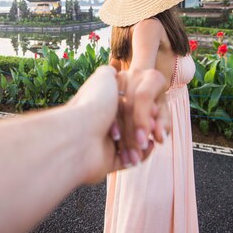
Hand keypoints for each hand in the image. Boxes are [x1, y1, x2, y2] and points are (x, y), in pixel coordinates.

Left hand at [68, 66, 168, 183]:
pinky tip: (148, 147)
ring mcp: (108, 142)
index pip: (132, 104)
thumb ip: (111, 72)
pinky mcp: (110, 160)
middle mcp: (105, 122)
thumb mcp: (104, 77)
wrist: (79, 136)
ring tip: (151, 137)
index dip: (145, 106)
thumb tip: (114, 71)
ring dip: (145, 139)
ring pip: (137, 141)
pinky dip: (143, 154)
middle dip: (146, 124)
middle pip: (136, 122)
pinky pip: (132, 159)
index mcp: (104, 105)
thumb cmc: (94, 104)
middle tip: (152, 126)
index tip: (152, 107)